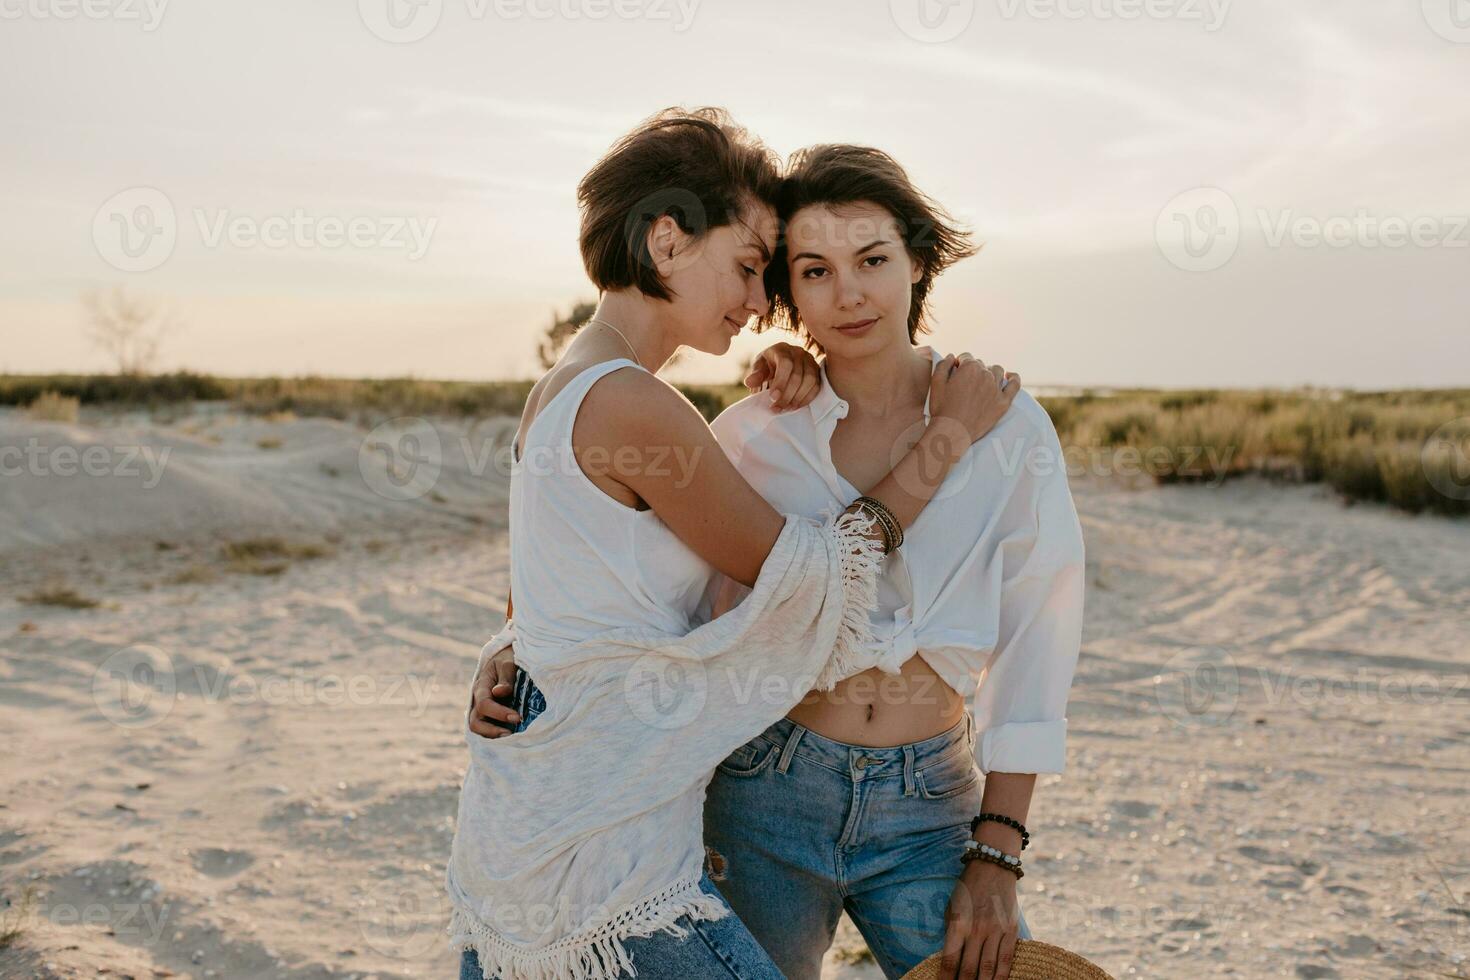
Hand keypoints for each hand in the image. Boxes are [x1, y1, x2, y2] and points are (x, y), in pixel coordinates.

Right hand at [467, 642, 519, 736]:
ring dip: (493, 736)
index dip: (499, 713)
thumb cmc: (508, 658)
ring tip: (512, 738)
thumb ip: (505, 677)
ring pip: (479, 728)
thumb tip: (499, 692)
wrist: (506, 657)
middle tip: (511, 733)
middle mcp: (478, 700)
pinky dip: (497, 735)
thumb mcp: (508, 662)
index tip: (517, 717)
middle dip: (491, 731)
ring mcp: (482, 709)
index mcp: (481, 686)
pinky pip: (488, 728)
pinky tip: (513, 736)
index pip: (484, 704)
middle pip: (475, 722)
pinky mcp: (490, 714)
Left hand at [743, 341, 821, 411]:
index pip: (785, 364)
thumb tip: (749, 382)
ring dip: (798, 398)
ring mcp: (810, 360)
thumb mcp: (759, 368)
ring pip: (810, 381)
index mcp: (781, 349)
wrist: (780, 364)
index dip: (781, 382)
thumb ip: (756, 375)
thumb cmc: (768, 366)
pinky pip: (816, 386)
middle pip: (798, 375)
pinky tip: (795, 406)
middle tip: (777, 408)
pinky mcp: (817, 371)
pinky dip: (806, 398)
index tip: (773, 398)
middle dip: (787, 395)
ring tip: (786, 408)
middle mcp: (798, 352)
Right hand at [927, 352, 1019, 444]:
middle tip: (965, 383)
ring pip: (997, 371)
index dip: (959, 364)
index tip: (955, 372)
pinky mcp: (1004, 402)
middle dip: (973, 370)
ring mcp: (996, 388)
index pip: (966, 357)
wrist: (953, 432)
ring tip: (982, 381)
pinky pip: (1015, 385)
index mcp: (969, 367)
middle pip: (981, 364)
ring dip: (989, 372)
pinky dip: (1013, 378)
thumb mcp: (936, 383)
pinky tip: (1009, 376)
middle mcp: (986, 374)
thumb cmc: (942, 408)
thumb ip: (943, 365)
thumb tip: (952, 356)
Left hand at [940, 859, 1020, 979]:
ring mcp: (996, 930)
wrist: (992, 868)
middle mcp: (977, 929)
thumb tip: (949, 959)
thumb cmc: (967, 889)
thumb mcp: (951, 908)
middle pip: (969, 969)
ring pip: (989, 968)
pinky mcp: (1011, 930)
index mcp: (958, 923)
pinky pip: (1007, 959)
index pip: (949, 960)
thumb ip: (951, 933)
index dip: (945, 979)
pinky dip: (1002, 976)